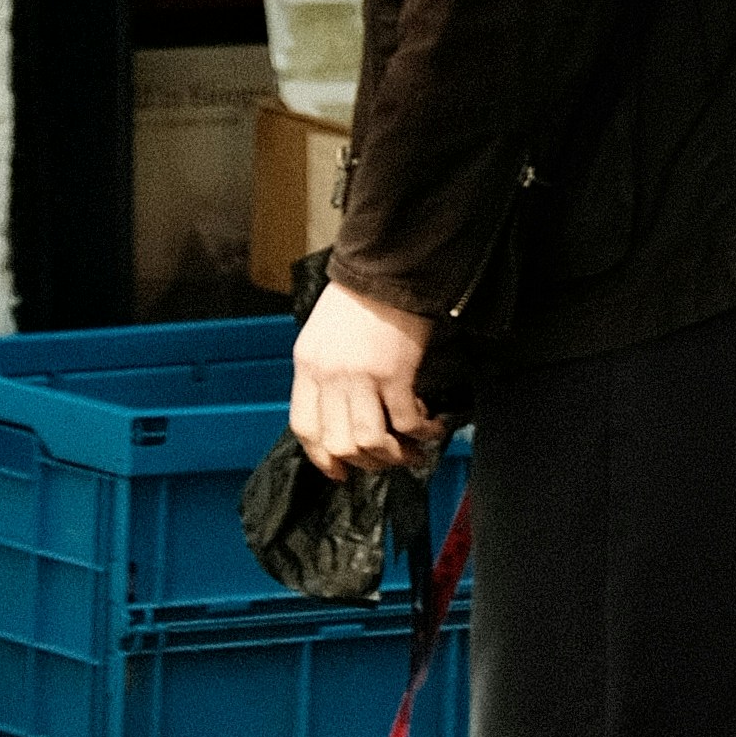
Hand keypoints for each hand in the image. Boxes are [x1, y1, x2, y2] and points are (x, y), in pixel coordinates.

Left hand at [291, 282, 444, 480]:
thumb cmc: (360, 296)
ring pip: (369, 441)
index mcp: (307, 365)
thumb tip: (341, 413)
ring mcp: (361, 376)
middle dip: (366, 462)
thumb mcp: (324, 334)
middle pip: (338, 443)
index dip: (322, 458)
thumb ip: (325, 373)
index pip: (305, 427)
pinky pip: (405, 421)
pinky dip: (421, 432)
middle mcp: (329, 376)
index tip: (339, 471)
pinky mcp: (395, 372)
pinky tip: (431, 427)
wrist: (389, 265)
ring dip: (394, 455)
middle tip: (386, 460)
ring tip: (411, 452)